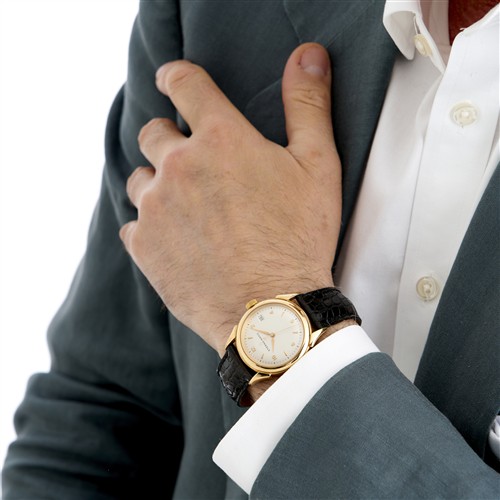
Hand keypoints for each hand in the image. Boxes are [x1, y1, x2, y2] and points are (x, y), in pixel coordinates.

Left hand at [119, 43, 340, 355]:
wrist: (271, 310)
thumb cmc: (298, 239)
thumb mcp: (318, 167)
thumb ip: (308, 105)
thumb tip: (308, 55)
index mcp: (220, 139)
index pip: (185, 84)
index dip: (175, 76)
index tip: (171, 80)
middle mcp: (179, 166)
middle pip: (154, 133)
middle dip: (169, 139)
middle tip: (193, 161)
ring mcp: (156, 208)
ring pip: (140, 180)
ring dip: (159, 185)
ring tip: (188, 208)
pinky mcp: (144, 247)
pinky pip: (133, 224)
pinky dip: (150, 226)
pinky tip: (176, 240)